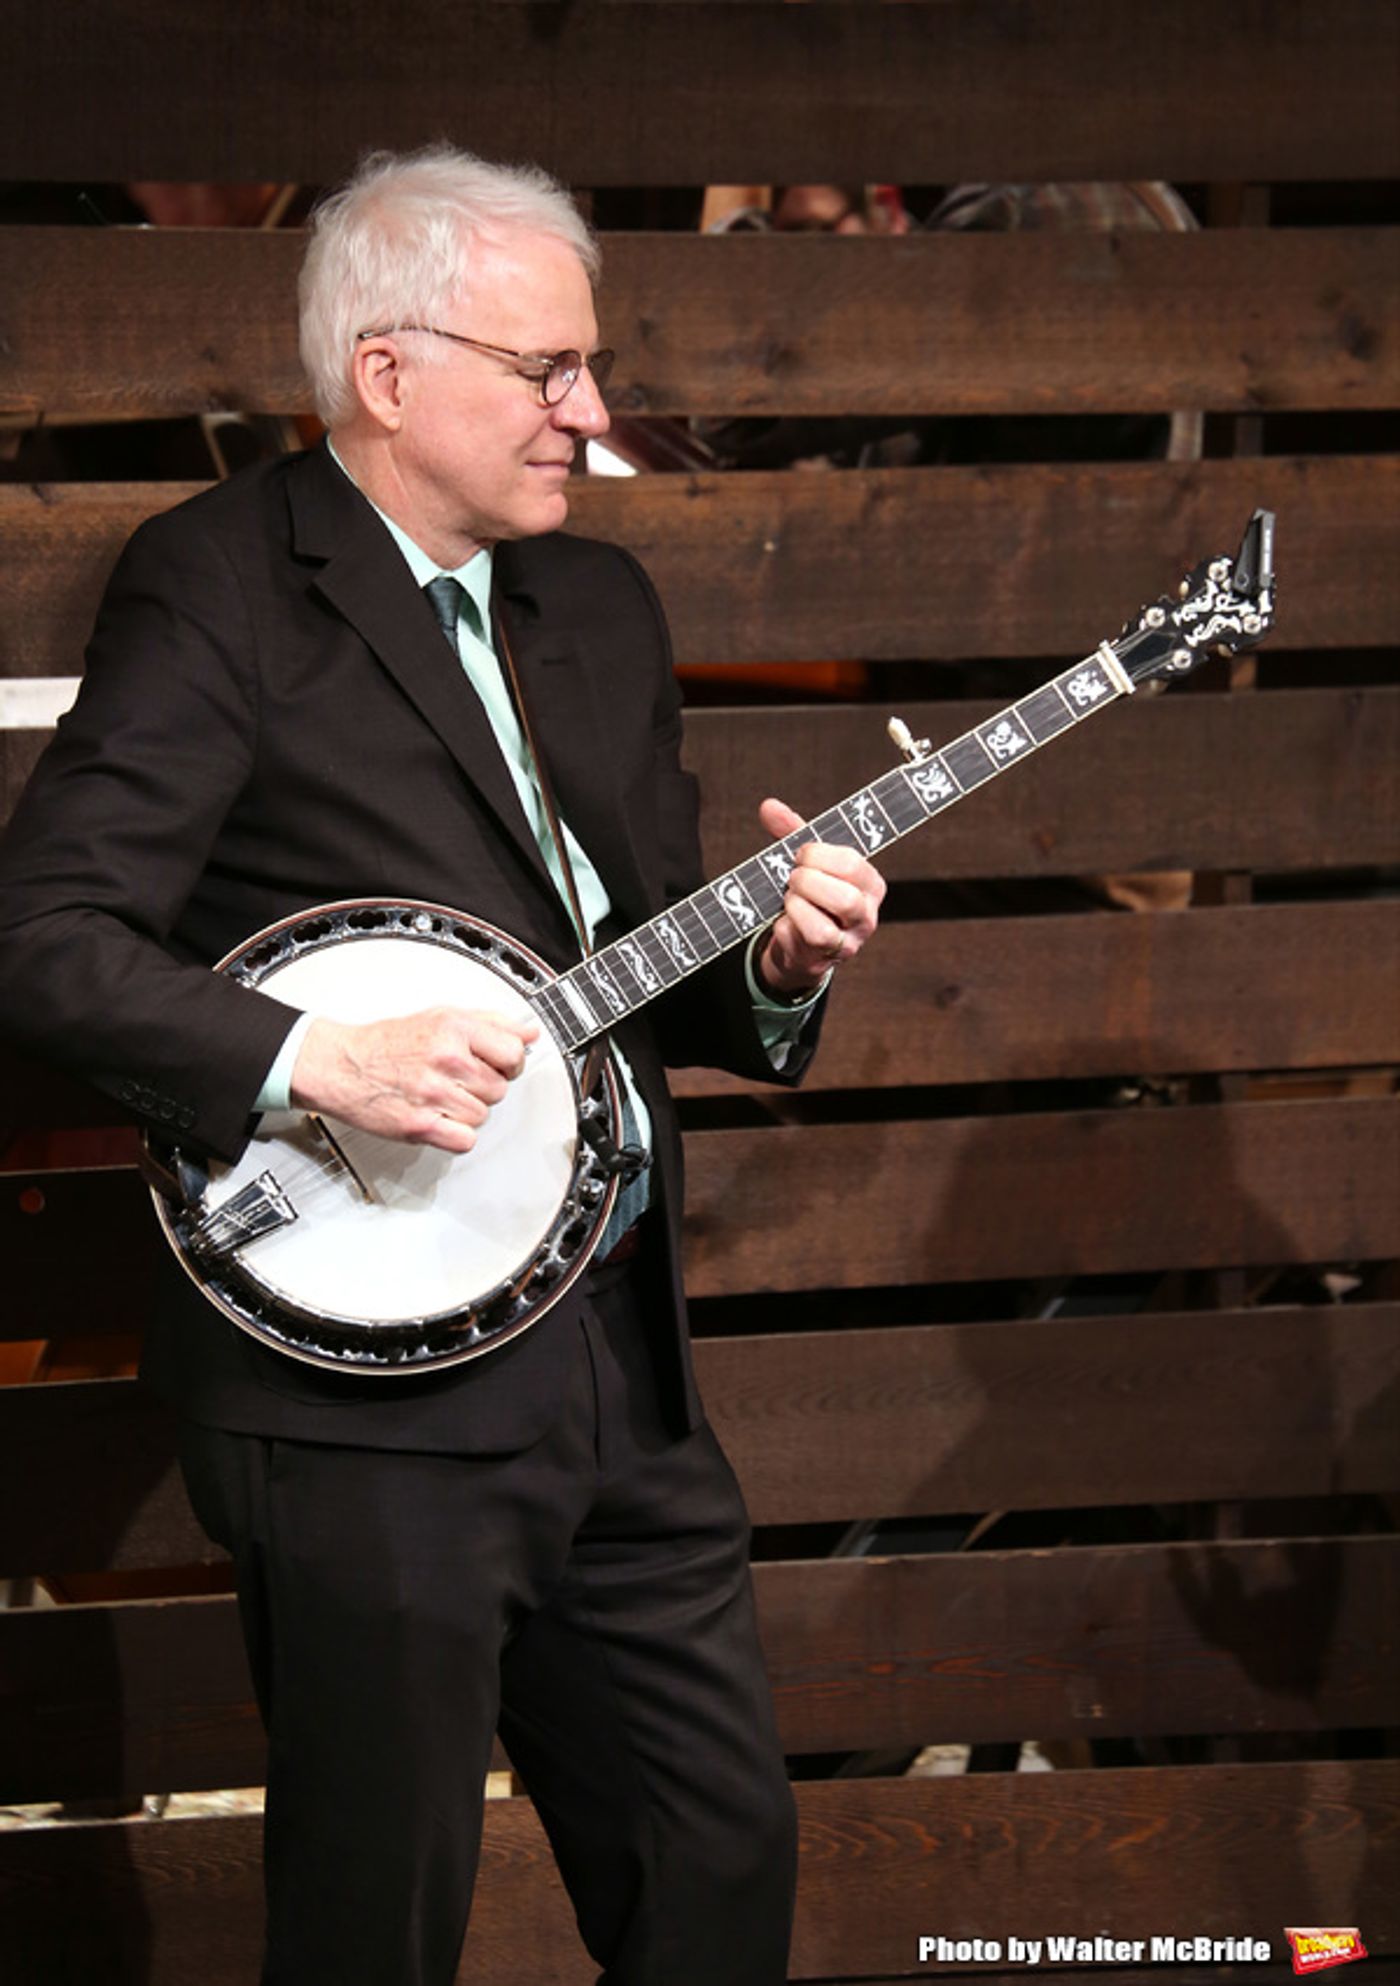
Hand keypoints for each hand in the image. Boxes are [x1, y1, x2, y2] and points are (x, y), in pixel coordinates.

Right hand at [290, 1007, 538, 1153]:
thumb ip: (490, 1023)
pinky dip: (456, 1135)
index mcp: (454, 1028)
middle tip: (457, 1080)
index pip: (513, 1052)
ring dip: (466, 1111)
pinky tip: (439, 1118)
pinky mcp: (420, 1125)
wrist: (341, 1066)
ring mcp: (434, 1093)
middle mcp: (446, 1059)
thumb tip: (529, 1033)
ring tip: (441, 1096)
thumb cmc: (387, 1042)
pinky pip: (466, 1140)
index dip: (509, 1062)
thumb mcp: (440, 1016)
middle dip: (483, 1086)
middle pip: (499, 1088)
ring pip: (483, 1115)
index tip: (498, 1064)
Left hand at [753, 796, 885, 998]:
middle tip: (793, 878)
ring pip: (822, 931)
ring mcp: (846, 944)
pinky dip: (783, 926)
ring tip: (789, 899)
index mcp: (871, 885)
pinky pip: (796, 943)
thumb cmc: (811, 894)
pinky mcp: (820, 962)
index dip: (819, 855)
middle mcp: (866, 917)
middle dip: (808, 882)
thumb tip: (768, 806)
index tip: (800, 854)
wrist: (800, 944)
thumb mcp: (808, 861)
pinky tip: (783, 920)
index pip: (853, 865)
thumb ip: (792, 833)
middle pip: (845, 900)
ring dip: (796, 908)